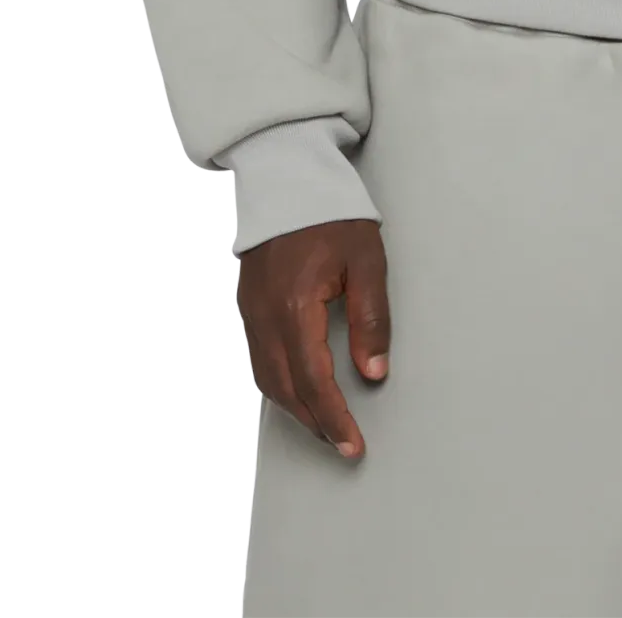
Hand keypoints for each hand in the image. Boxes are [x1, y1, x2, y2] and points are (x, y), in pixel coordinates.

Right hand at [236, 218, 390, 459]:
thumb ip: (371, 318)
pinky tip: (297, 391)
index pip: (313, 381)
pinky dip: (279, 385)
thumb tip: (374, 372)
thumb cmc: (331, 214)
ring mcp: (250, 313)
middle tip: (345, 444)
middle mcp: (264, 317)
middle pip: (286, 389)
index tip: (354, 444)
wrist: (286, 178)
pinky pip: (259, 361)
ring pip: (268, 380)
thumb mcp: (366, 260)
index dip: (334, 418)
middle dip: (316, 422)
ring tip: (327, 424)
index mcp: (294, 307)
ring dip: (296, 408)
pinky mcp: (247, 307)